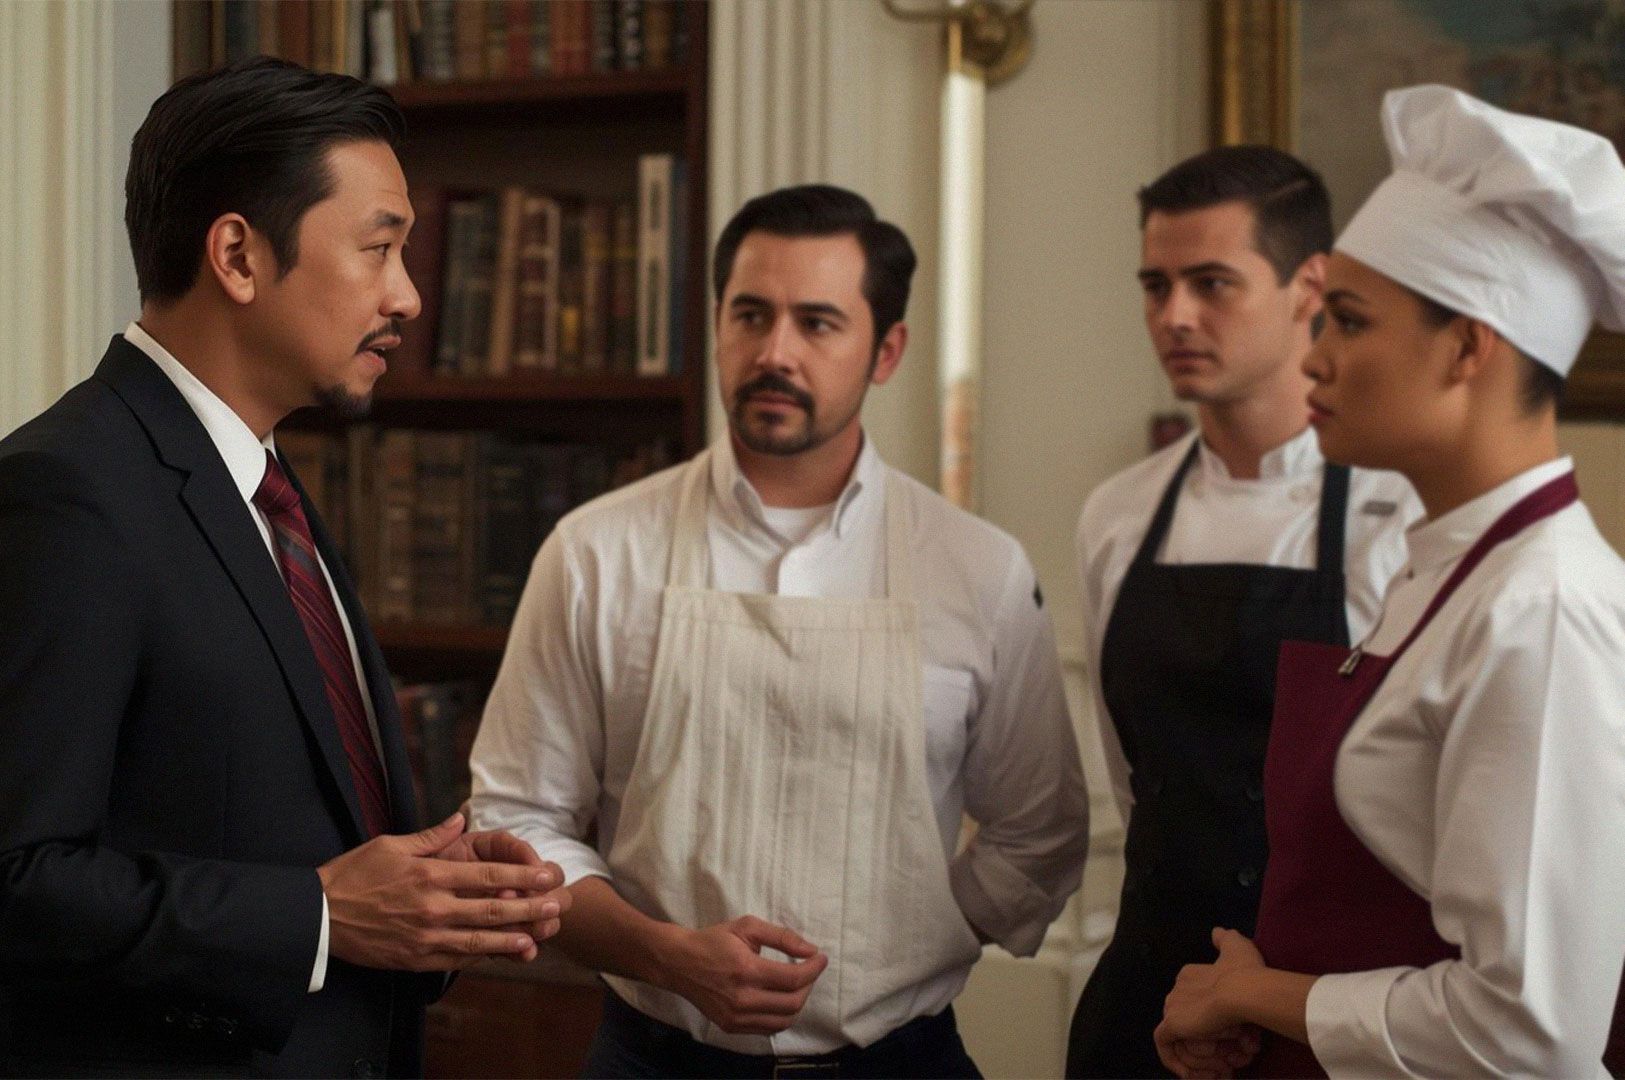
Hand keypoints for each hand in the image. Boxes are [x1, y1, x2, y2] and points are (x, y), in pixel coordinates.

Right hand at [317, 813, 567, 970]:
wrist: (317, 917)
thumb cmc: (353, 875)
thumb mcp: (391, 844)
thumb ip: (431, 836)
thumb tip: (460, 819)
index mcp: (430, 875)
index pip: (487, 877)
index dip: (522, 877)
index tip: (547, 875)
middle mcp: (433, 907)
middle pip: (491, 910)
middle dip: (528, 908)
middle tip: (556, 906)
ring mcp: (425, 937)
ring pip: (478, 940)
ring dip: (511, 938)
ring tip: (537, 936)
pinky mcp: (415, 959)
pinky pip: (455, 960)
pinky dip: (481, 958)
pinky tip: (500, 955)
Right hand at [652, 915, 828, 1034]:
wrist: (678, 963)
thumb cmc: (713, 940)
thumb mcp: (747, 927)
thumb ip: (782, 937)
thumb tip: (811, 949)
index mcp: (746, 970)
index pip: (793, 978)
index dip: (814, 968)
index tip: (820, 958)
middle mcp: (742, 999)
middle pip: (793, 1002)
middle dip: (809, 985)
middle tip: (809, 969)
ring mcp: (736, 1017)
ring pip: (784, 1020)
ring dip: (798, 1002)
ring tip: (796, 984)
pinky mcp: (731, 1027)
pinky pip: (768, 1028)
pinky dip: (781, 1015)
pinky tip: (779, 998)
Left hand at [1155, 929, 1265, 1077]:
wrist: (1244, 991)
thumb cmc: (1247, 972)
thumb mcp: (1238, 947)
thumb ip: (1226, 939)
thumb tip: (1216, 931)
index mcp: (1190, 975)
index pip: (1196, 1000)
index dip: (1213, 1020)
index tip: (1234, 1037)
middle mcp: (1177, 990)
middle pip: (1191, 1021)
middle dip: (1209, 1040)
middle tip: (1231, 1057)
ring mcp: (1173, 1008)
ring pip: (1183, 1036)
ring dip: (1201, 1054)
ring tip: (1224, 1066)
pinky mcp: (1171, 1025)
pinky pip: (1166, 1046)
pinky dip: (1178, 1061)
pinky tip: (1196, 1074)